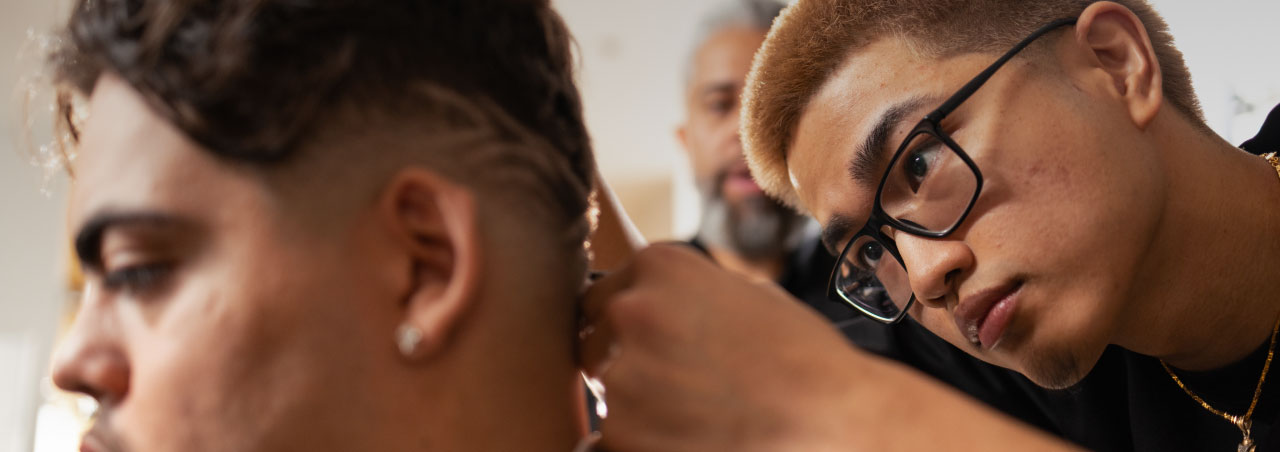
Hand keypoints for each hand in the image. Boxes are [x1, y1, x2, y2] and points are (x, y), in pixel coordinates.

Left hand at [579, 244, 864, 451]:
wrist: (831, 417)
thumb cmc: (802, 360)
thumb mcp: (744, 293)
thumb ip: (685, 293)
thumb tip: (652, 305)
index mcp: (659, 264)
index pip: (605, 293)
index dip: (629, 326)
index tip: (657, 346)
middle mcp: (631, 308)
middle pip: (593, 340)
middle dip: (624, 360)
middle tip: (677, 384)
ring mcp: (621, 372)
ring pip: (603, 390)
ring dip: (634, 403)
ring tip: (694, 411)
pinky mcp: (620, 431)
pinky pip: (606, 436)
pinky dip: (638, 439)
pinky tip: (683, 436)